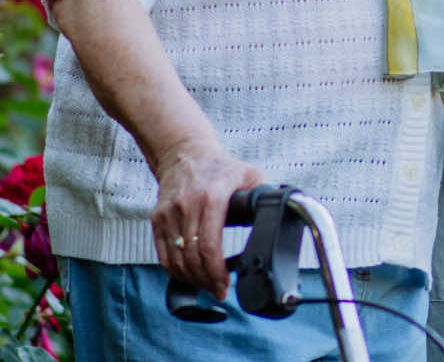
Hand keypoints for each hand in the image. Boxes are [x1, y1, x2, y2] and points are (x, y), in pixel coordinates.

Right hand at [150, 138, 263, 299]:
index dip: (216, 273)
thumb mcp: (250, 175)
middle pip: (192, 258)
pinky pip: (163, 253)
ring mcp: (169, 212)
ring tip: (205, 285)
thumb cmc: (219, 167)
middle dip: (206, 281)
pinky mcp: (158, 217)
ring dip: (191, 279)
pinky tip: (188, 274)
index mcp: (211, 197)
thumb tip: (285, 215)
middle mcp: (187, 205)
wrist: (185, 152)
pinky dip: (174, 270)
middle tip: (218, 291)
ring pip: (176, 259)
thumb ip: (266, 196)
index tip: (224, 286)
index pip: (209, 246)